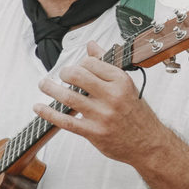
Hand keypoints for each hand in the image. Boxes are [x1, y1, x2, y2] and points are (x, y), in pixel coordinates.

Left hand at [33, 42, 162, 164]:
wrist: (148, 143)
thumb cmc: (136, 113)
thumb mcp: (126, 85)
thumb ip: (107, 64)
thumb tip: (91, 45)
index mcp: (120, 81)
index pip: (91, 62)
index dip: (80, 63)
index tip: (77, 68)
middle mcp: (112, 97)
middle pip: (78, 76)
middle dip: (64, 72)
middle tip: (61, 74)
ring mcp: (102, 115)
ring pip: (68, 97)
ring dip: (50, 88)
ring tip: (43, 84)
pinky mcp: (94, 132)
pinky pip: (66, 121)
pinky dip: (49, 113)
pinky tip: (39, 107)